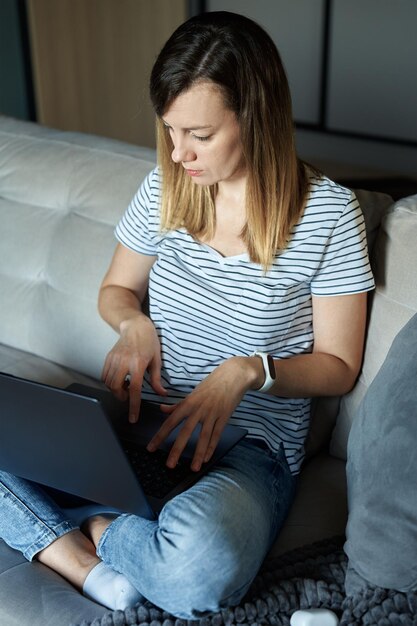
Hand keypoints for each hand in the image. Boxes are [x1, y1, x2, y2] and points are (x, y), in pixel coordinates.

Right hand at [101, 314, 166, 421]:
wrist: (136, 325)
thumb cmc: (149, 341)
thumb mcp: (156, 360)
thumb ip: (156, 380)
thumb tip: (162, 394)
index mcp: (138, 364)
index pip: (134, 391)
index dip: (134, 406)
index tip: (133, 418)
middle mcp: (123, 362)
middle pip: (116, 388)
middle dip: (122, 397)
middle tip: (128, 396)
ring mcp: (114, 359)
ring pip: (108, 383)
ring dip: (116, 390)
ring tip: (125, 385)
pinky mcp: (108, 357)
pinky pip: (104, 375)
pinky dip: (109, 382)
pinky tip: (119, 379)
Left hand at [147, 356, 259, 470]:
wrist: (233, 375)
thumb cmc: (212, 384)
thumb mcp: (193, 392)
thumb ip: (178, 404)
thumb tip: (162, 409)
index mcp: (188, 403)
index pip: (170, 422)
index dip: (160, 436)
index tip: (151, 448)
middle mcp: (199, 409)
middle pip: (185, 432)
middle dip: (177, 449)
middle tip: (170, 464)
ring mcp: (212, 413)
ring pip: (203, 437)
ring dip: (197, 454)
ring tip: (193, 468)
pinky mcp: (224, 417)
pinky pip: (217, 435)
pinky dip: (211, 447)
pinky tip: (206, 458)